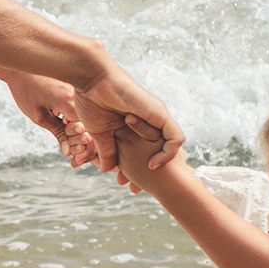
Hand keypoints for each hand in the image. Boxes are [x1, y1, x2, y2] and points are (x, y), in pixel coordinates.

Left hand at [2, 74, 104, 168]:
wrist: (19, 66)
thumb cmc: (26, 90)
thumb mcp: (39, 116)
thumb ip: (57, 132)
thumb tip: (68, 151)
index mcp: (70, 102)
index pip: (86, 130)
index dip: (82, 147)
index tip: (75, 158)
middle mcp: (78, 96)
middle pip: (90, 126)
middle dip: (84, 144)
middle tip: (75, 158)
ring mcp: (78, 91)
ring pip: (87, 118)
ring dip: (80, 134)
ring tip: (71, 148)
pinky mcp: (74, 88)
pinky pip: (81, 109)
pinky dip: (76, 121)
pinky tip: (68, 130)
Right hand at [74, 68, 180, 188]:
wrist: (92, 79)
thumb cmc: (92, 100)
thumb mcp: (99, 132)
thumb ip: (106, 150)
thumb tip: (106, 169)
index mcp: (134, 124)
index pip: (142, 150)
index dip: (135, 169)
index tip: (124, 182)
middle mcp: (148, 121)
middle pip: (158, 151)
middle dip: (148, 172)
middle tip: (134, 189)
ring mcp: (156, 117)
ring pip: (170, 147)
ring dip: (160, 164)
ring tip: (144, 176)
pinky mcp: (159, 114)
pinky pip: (176, 138)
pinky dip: (169, 153)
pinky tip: (153, 163)